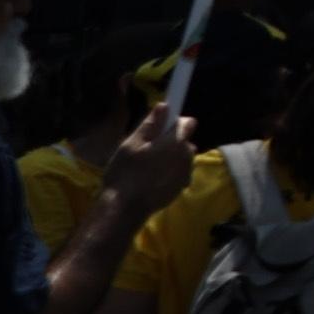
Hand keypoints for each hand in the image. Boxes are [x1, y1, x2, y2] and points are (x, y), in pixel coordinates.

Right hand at [98, 96, 196, 225]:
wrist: (125, 207)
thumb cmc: (126, 172)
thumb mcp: (132, 144)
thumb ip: (151, 124)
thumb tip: (165, 106)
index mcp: (177, 142)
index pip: (187, 122)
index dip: (173, 122)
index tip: (159, 127)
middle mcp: (187, 156)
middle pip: (184, 140)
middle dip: (170, 141)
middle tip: (146, 149)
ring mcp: (186, 173)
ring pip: (181, 157)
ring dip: (170, 157)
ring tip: (147, 165)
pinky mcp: (181, 187)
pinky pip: (178, 171)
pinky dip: (169, 171)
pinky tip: (151, 178)